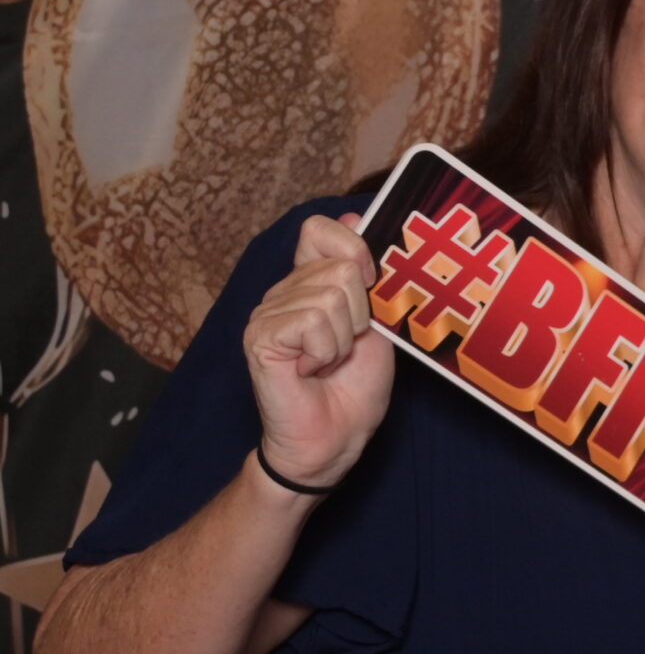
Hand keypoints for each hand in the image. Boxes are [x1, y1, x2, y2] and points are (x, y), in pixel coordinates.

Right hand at [240, 214, 394, 491]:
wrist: (334, 439)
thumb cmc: (355, 387)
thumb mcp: (377, 322)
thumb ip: (369, 274)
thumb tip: (354, 214)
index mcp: (309, 282)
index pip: (320, 229)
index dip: (353, 249)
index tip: (370, 285)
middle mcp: (283, 292)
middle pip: (341, 267)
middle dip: (361, 312)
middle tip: (347, 347)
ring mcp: (266, 313)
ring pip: (331, 295)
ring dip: (345, 337)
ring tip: (329, 362)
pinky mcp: (259, 337)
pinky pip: (311, 321)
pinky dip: (325, 350)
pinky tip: (311, 370)